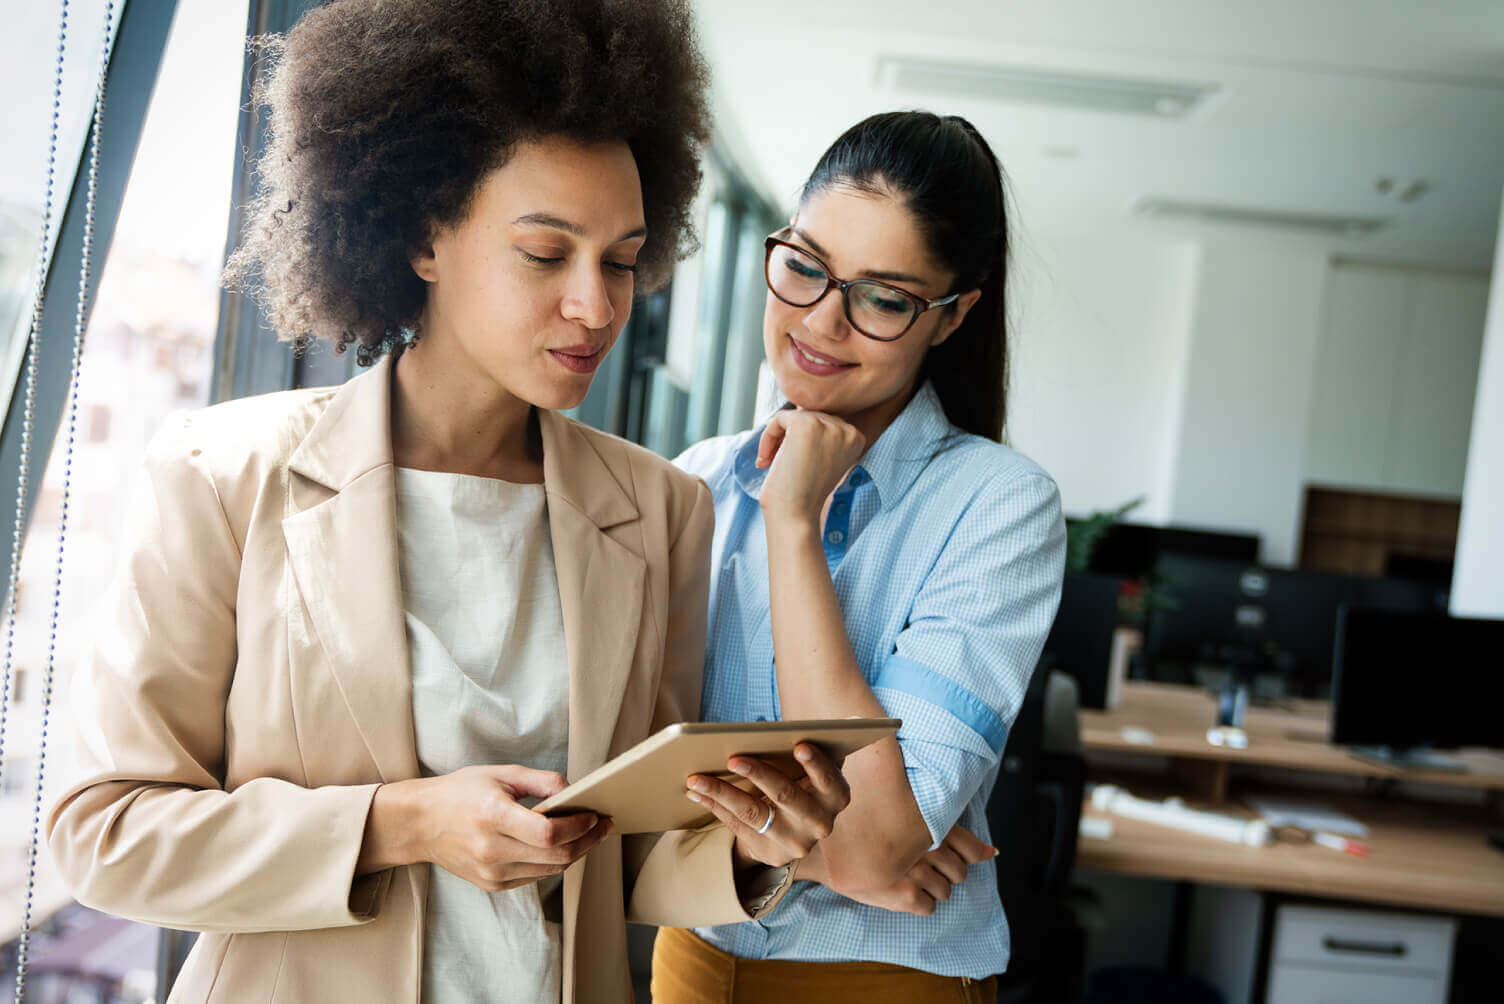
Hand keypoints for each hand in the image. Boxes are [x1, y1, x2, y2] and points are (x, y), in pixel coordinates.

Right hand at [360, 765, 612, 892]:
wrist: (420, 824)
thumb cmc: (460, 793)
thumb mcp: (500, 775)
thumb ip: (541, 781)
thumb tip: (574, 791)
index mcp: (493, 816)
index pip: (548, 833)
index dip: (579, 827)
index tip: (595, 814)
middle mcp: (492, 849)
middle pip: (556, 856)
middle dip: (588, 841)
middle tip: (604, 825)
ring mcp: (492, 872)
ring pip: (550, 869)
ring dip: (576, 853)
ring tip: (590, 834)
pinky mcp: (492, 885)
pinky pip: (535, 876)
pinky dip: (553, 862)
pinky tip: (562, 846)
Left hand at [686, 742, 850, 868]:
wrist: (798, 831)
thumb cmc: (807, 784)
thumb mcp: (821, 769)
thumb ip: (830, 746)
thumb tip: (854, 722)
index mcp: (837, 797)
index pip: (829, 780)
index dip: (816, 764)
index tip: (799, 746)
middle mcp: (819, 824)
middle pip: (786, 796)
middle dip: (758, 774)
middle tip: (732, 757)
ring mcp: (793, 841)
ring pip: (754, 814)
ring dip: (722, 792)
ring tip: (696, 777)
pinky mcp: (768, 852)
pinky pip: (737, 826)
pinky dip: (715, 807)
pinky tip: (696, 793)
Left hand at [755, 410, 864, 523]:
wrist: (796, 516)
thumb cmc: (804, 494)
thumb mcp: (823, 459)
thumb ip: (822, 435)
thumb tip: (802, 408)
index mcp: (856, 437)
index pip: (823, 421)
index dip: (802, 440)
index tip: (792, 462)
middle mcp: (847, 429)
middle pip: (808, 415)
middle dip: (788, 438)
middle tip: (776, 463)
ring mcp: (828, 425)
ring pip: (792, 416)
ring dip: (776, 438)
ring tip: (770, 462)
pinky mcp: (806, 424)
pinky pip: (779, 418)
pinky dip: (767, 437)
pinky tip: (766, 461)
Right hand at [817, 823, 995, 915]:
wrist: (830, 852)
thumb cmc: (872, 832)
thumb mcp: (911, 822)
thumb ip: (953, 834)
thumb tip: (994, 853)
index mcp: (927, 823)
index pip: (969, 847)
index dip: (965, 855)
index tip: (945, 854)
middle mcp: (924, 846)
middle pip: (959, 872)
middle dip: (944, 871)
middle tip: (919, 864)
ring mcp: (914, 871)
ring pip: (946, 890)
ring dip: (931, 886)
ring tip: (907, 875)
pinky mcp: (904, 896)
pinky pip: (930, 906)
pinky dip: (919, 901)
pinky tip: (900, 889)